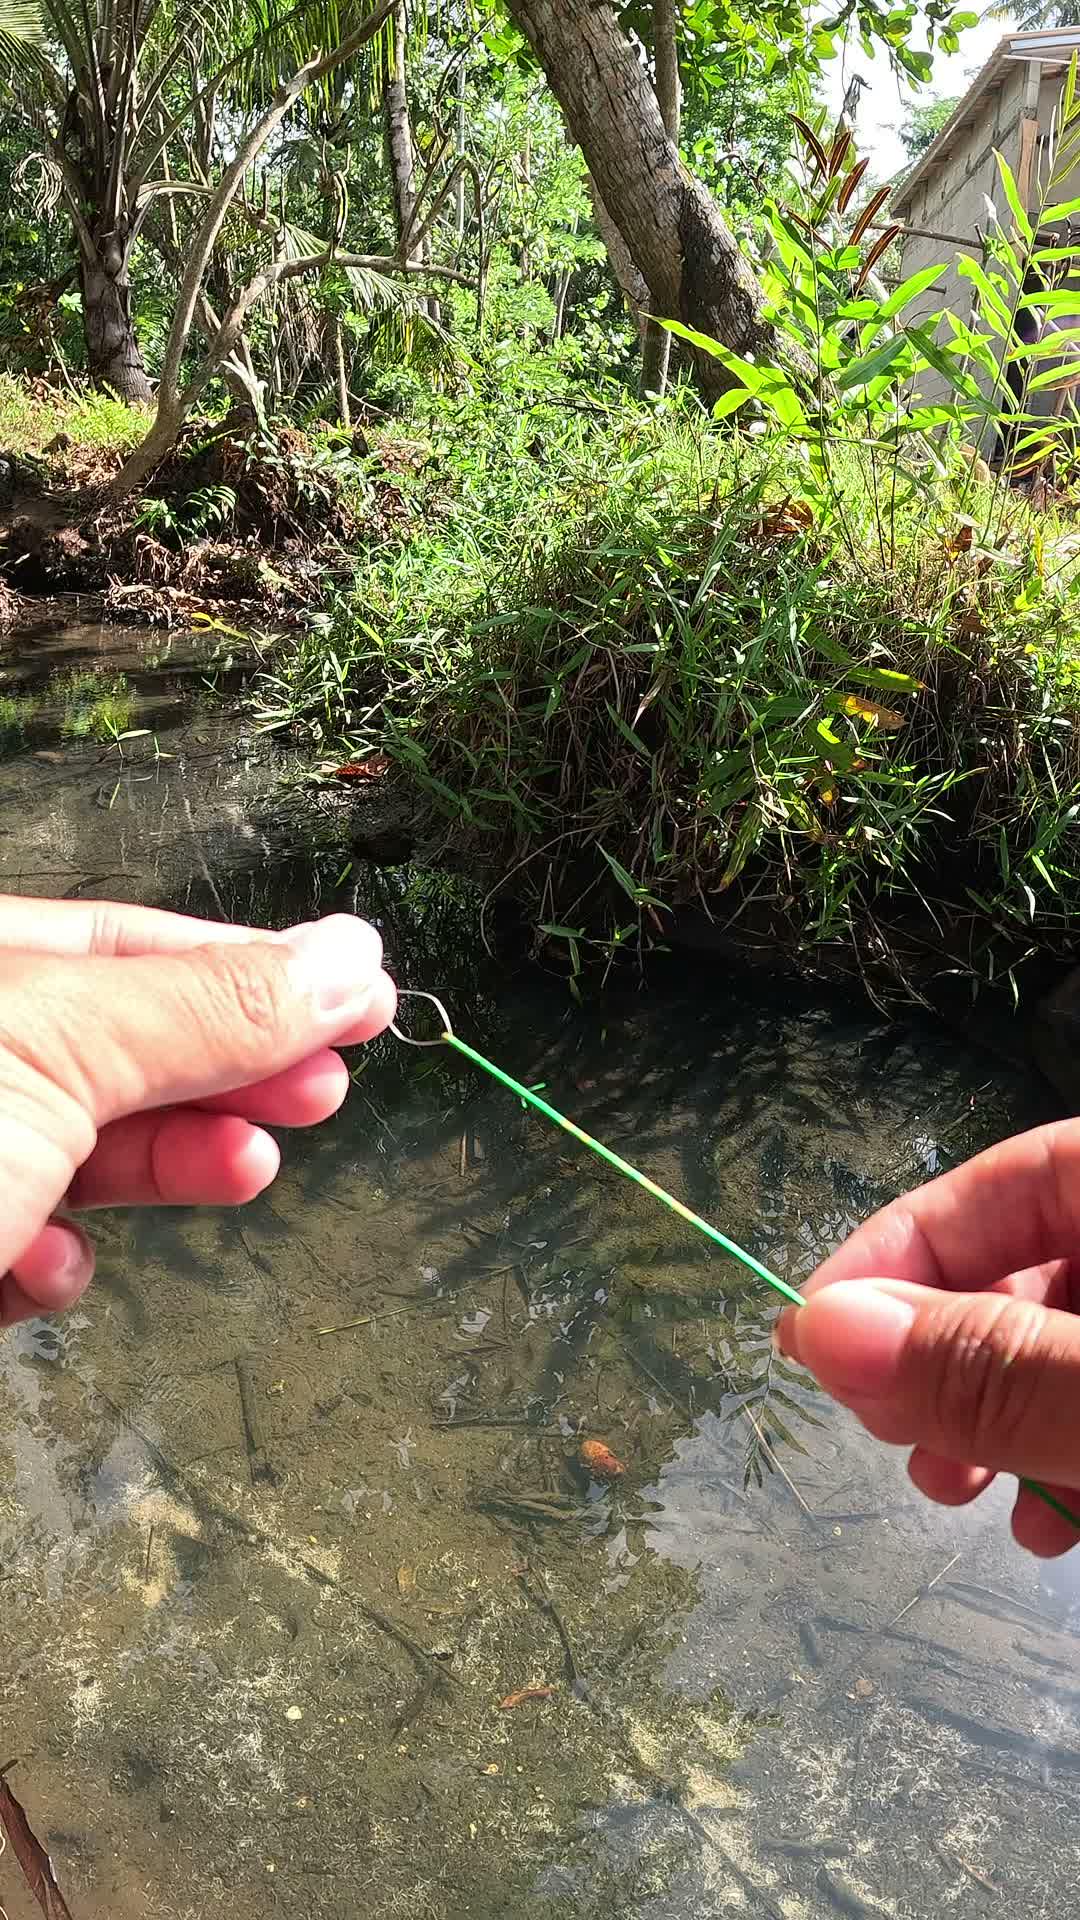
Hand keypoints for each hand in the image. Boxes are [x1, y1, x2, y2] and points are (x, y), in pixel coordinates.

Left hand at [0, 895, 395, 1325]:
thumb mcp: (62, 1051)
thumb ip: (205, 1009)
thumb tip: (343, 963)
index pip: (135, 944)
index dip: (253, 968)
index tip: (356, 996)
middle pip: (126, 1051)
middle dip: (232, 1073)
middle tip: (322, 1088)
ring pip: (89, 1155)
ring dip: (176, 1166)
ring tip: (245, 1167)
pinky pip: (30, 1254)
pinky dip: (61, 1268)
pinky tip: (58, 1264)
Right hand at [774, 1120, 1079, 1557]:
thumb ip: (993, 1367)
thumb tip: (822, 1331)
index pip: (1001, 1181)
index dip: (897, 1252)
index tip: (812, 1341)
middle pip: (1023, 1269)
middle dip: (936, 1355)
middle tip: (884, 1432)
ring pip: (1057, 1347)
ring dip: (987, 1419)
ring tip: (952, 1492)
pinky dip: (1058, 1452)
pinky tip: (1043, 1524)